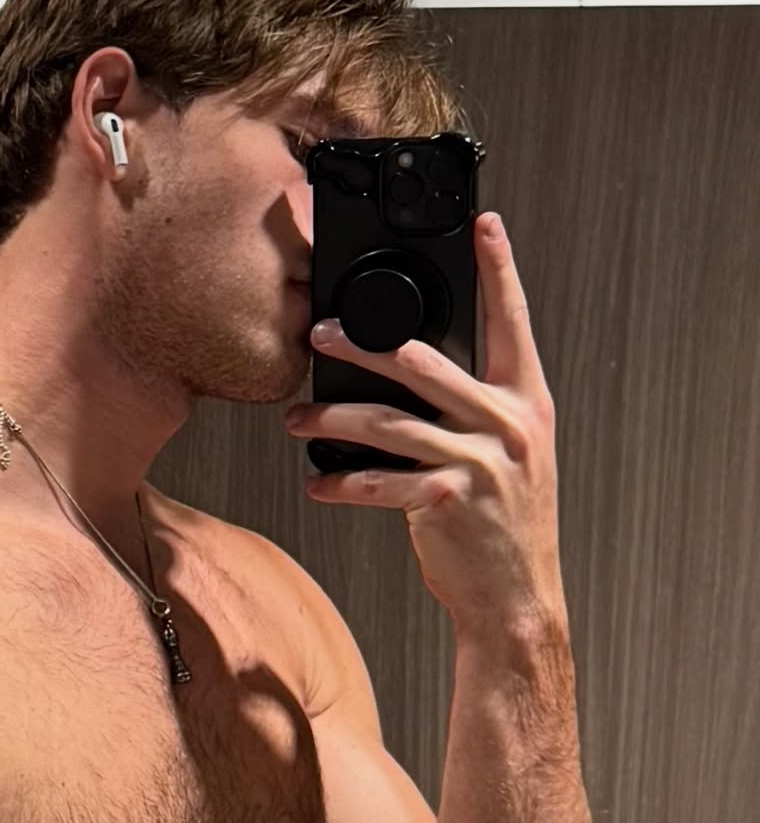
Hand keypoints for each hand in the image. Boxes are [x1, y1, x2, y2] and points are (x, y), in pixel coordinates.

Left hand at [282, 212, 562, 630]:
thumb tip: (415, 369)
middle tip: (318, 332)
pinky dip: (341, 481)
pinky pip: (379, 482)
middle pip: (425, 364)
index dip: (499, 271)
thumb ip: (475, 409)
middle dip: (365, 347)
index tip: (483, 224)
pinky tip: (315, 481)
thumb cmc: (502, 524)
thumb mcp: (509, 456)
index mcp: (526, 402)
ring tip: (296, 415)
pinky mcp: (446, 502)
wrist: (515, 598)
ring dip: (333, 416)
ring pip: (390, 423)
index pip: (511, 323)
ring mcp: (479, 463)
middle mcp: (507, 425)